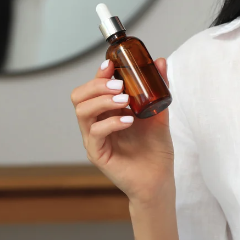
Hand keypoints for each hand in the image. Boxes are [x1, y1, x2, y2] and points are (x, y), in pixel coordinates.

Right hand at [71, 58, 174, 205]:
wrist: (159, 178)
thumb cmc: (155, 147)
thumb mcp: (159, 112)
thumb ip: (159, 88)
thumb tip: (159, 61)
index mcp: (107, 111)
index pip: (93, 88)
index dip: (98, 74)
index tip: (110, 64)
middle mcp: (97, 123)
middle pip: (79, 97)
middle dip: (97, 85)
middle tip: (120, 85)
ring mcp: (94, 139)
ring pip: (82, 113)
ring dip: (103, 101)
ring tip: (124, 100)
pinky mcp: (97, 154)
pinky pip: (95, 133)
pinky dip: (111, 122)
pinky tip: (128, 121)